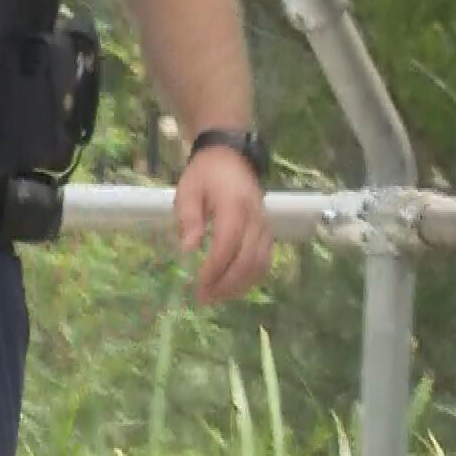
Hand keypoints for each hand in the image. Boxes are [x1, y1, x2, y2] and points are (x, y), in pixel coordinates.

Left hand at [174, 146, 270, 304]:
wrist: (230, 156)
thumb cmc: (204, 174)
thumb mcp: (188, 190)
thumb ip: (188, 218)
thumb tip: (189, 249)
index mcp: (234, 206)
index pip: (227, 244)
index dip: (214, 268)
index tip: (197, 285)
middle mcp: (255, 218)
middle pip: (247, 260)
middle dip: (225, 284)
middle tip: (204, 298)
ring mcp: (265, 225)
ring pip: (259, 264)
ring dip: (238, 285)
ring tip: (216, 297)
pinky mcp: (267, 231)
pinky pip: (264, 260)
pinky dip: (250, 278)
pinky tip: (232, 287)